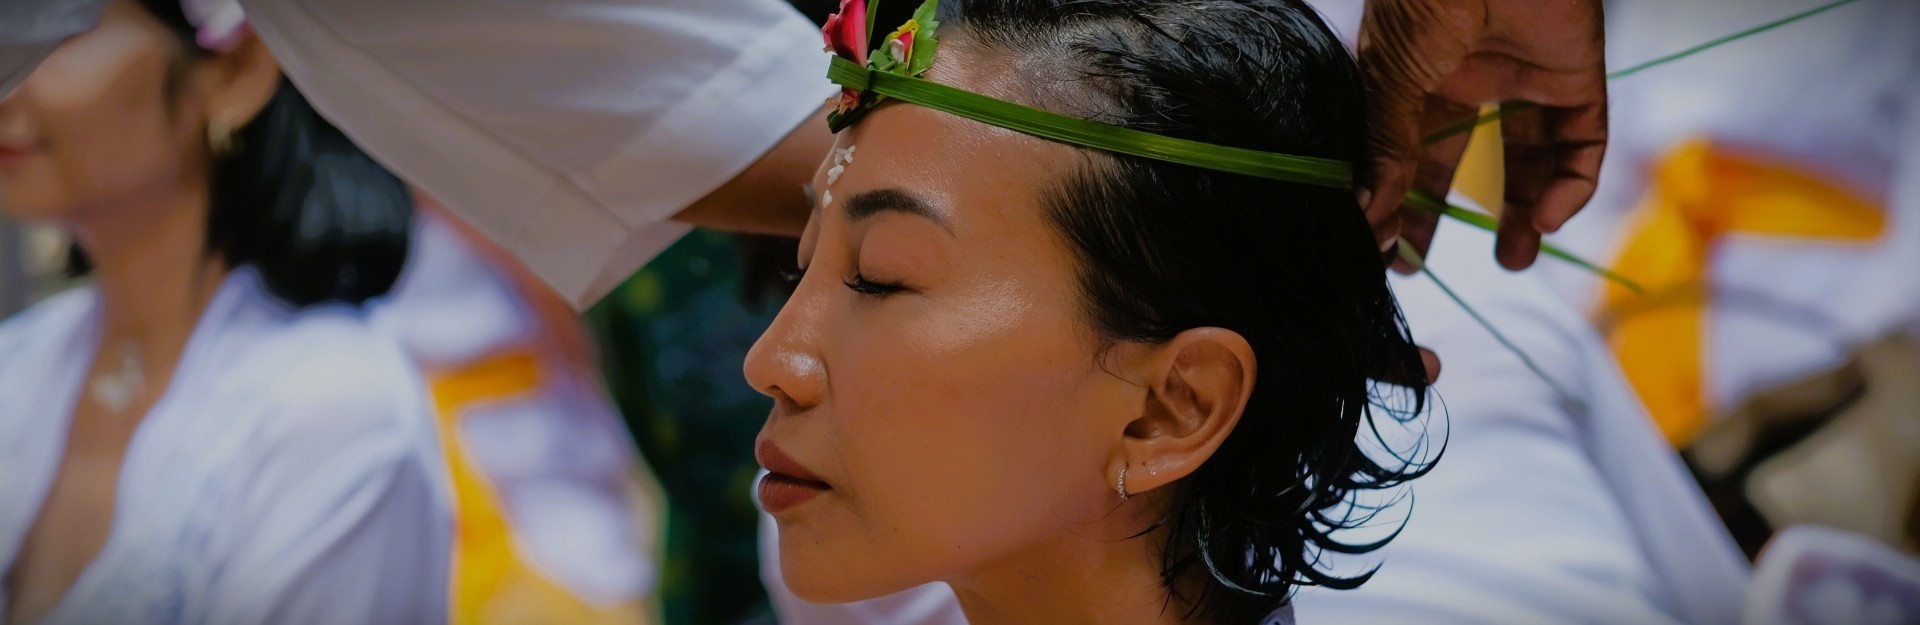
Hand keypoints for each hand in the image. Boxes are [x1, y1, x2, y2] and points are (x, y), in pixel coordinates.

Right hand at [1358, 0, 1607, 270]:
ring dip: (1525, 216)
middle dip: (1453, 219)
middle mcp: (1467, 84)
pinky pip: (1579, 144)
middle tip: (1435, 268)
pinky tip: (1550, 215)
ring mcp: (1522, 81)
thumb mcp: (1393, 77)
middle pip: (1463, 166)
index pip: (1405, 155)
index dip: (1400, 203)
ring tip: (1515, 259)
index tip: (1392, 253)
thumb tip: (1367, 213)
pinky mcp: (1574, 78)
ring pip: (1528, 164)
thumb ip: (1389, 145)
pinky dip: (1570, 186)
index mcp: (1413, 81)